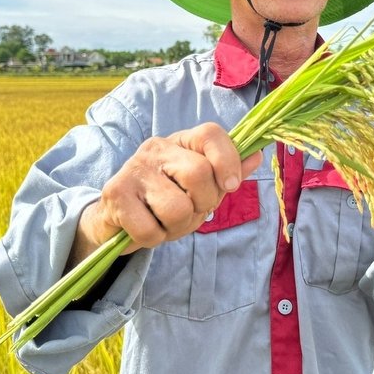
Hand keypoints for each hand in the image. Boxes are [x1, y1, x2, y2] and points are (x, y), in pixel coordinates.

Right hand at [83, 122, 261, 253]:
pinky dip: (153, 238)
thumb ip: (227, 172)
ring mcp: (133, 169)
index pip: (210, 134)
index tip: (231, 185)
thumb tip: (257, 154)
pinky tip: (146, 228)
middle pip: (198, 174)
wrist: (117, 219)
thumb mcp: (201, 187)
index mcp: (180, 142)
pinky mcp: (115, 194)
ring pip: (176, 208)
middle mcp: (156, 149)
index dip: (227, 160)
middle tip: (188, 211)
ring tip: (164, 222)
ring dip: (176, 227)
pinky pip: (150, 230)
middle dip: (201, 205)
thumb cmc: (165, 201)